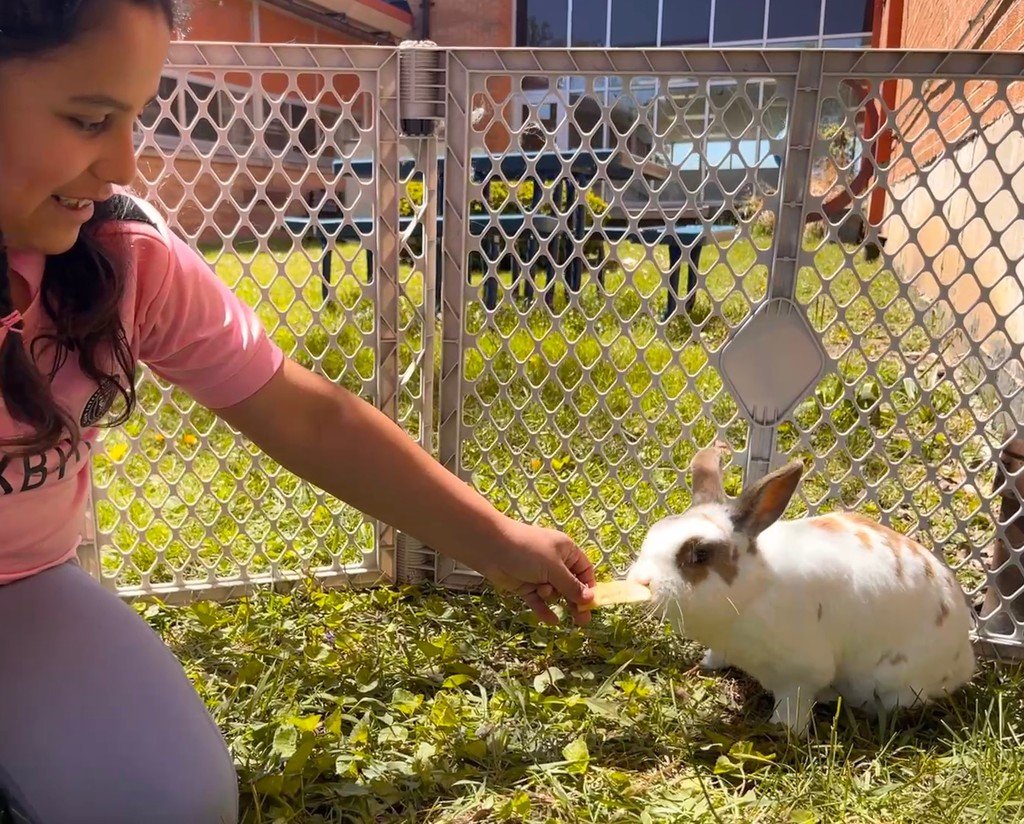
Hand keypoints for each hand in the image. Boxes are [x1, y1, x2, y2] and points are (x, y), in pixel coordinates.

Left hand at [480, 518, 596, 625]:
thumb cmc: (527, 550)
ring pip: (553, 594)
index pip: (584, 571)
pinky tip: (552, 621)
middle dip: (575, 601)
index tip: (591, 604)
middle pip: (570, 586)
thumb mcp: (554, 567)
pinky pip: (538, 602)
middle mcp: (554, 563)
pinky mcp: (525, 586)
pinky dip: (543, 610)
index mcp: (566, 551)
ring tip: (541, 591)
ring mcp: (539, 575)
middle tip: (582, 621)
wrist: (492, 548)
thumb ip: (571, 585)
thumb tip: (590, 598)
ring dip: (550, 596)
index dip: (589, 587)